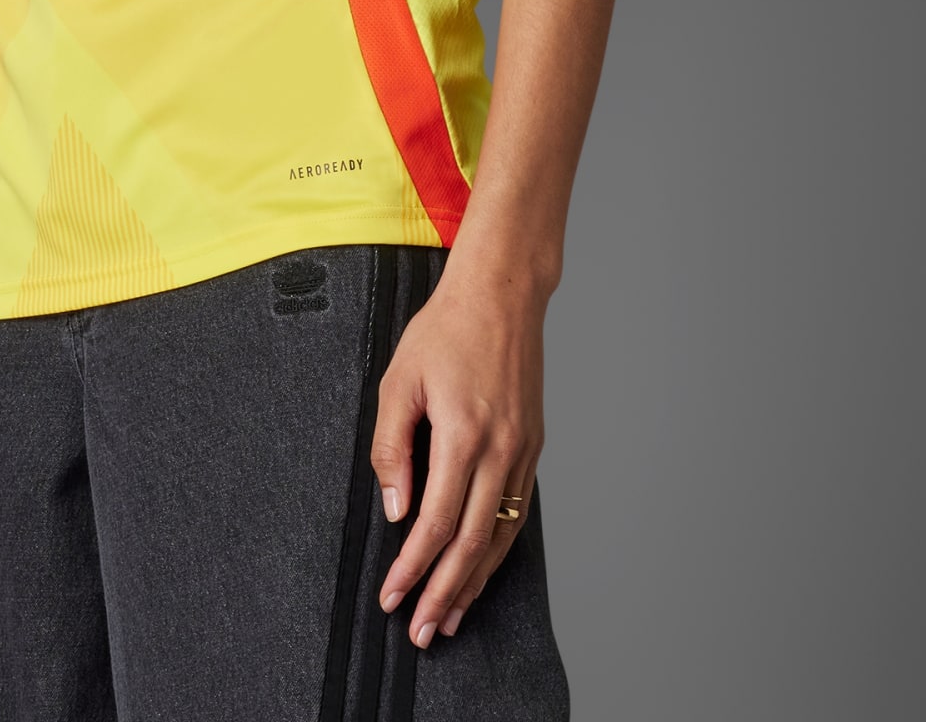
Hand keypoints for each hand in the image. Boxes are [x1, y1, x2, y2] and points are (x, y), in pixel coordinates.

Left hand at [369, 262, 545, 646]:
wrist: (501, 294)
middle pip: (473, 544)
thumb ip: (393, 447)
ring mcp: (523, 450)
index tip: (393, 596)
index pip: (437, 523)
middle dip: (444, 593)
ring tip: (451, 616)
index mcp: (464, 434)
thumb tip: (396, 509)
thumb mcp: (399, 380)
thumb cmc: (445, 329)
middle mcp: (501, 450)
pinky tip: (481, 568)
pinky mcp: (533, 446)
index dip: (413, 568)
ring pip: (501, 535)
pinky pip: (516, 512)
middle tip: (422, 631)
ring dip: (475, 582)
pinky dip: (498, 549)